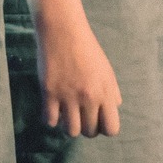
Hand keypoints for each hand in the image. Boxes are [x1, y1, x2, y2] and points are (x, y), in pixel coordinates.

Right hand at [38, 20, 122, 137]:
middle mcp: (89, 97)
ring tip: (66, 113)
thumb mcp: (106, 70)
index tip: (96, 119)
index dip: (104, 127)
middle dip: (86, 127)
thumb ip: (112, 92)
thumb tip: (113, 109)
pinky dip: (51, 118)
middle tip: (80, 114)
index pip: (111, 129)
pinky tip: (52, 107)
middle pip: (90, 132)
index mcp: (105, 92)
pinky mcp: (49, 92)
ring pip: (71, 131)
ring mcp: (68, 96)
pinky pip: (50, 121)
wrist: (63, 30)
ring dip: (68, 125)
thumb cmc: (87, 49)